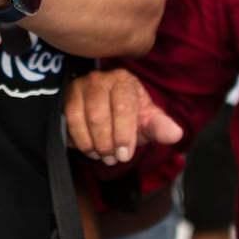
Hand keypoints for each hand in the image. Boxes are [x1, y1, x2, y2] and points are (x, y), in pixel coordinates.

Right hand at [64, 68, 182, 165]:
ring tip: (101, 155)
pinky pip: (65, 122)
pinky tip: (87, 148)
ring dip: (90, 143)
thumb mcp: (148, 122)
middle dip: (106, 143)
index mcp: (124, 81)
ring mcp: (78, 86)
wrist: (109, 114)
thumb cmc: (131, 117)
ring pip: (79, 118)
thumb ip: (161, 127)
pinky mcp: (63, 98)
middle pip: (99, 115)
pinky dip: (76, 140)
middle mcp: (100, 79)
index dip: (124, 135)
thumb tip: (176, 134)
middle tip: (112, 159)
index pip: (123, 107)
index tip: (125, 155)